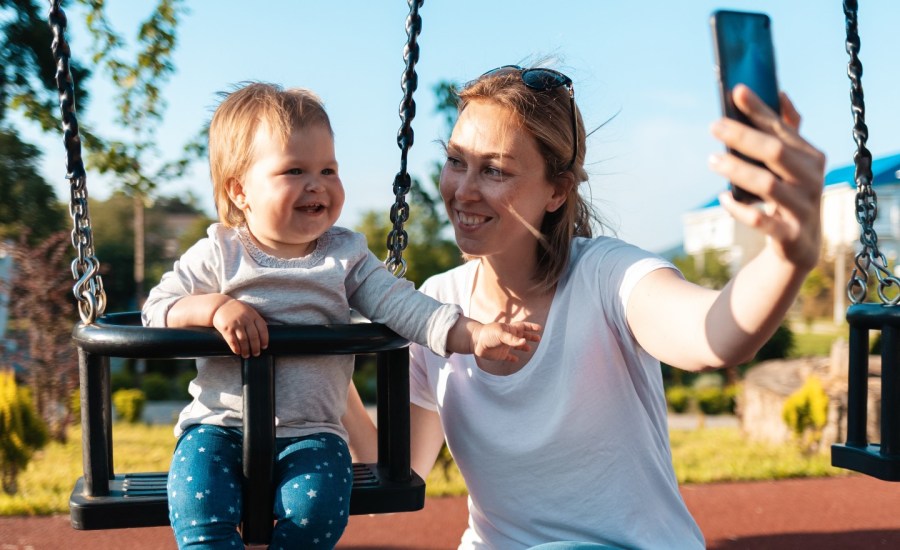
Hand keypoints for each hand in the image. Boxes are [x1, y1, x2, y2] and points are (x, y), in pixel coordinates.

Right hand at [212, 299, 268, 357]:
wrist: (220, 305)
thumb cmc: (238, 311)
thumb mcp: (249, 312)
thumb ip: (256, 321)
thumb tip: (263, 337)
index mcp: (253, 315)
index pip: (263, 329)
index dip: (264, 339)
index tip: (264, 347)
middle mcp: (245, 319)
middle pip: (253, 337)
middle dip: (255, 347)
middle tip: (256, 354)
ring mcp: (235, 324)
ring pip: (243, 340)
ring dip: (246, 350)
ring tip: (246, 355)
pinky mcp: (226, 328)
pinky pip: (232, 341)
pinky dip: (236, 348)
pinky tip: (238, 352)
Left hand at [472, 321, 540, 361]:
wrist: (475, 342)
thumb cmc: (488, 334)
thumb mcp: (501, 334)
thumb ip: (512, 339)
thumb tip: (524, 341)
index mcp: (510, 330)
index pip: (523, 327)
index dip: (531, 327)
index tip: (539, 328)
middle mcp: (508, 337)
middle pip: (522, 336)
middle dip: (530, 337)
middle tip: (538, 339)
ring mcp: (505, 346)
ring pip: (517, 346)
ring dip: (523, 346)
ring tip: (529, 349)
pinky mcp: (500, 354)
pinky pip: (508, 357)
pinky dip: (513, 358)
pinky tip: (516, 360)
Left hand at [709, 84, 825, 270]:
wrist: (801, 246)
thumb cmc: (791, 195)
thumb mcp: (794, 165)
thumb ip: (788, 131)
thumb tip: (781, 94)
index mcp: (812, 158)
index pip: (782, 129)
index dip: (760, 110)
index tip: (736, 91)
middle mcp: (812, 180)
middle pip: (775, 152)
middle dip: (743, 136)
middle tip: (714, 126)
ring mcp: (802, 209)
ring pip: (767, 185)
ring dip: (736, 170)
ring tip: (712, 159)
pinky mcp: (790, 235)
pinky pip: (760, 220)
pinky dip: (738, 208)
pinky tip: (722, 197)